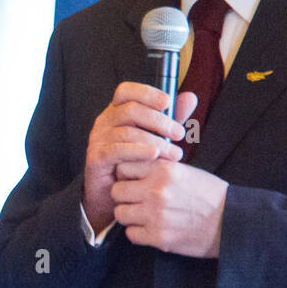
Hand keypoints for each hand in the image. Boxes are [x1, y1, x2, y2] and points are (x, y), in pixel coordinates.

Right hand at [82, 83, 197, 231]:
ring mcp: (98, 140)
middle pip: (130, 109)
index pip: (126, 91)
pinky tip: (155, 156)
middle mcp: (104, 122)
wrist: (112, 196)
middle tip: (180, 134)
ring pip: (127, 132)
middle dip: (159, 121)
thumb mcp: (156, 137)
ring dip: (155, 141)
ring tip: (175, 154)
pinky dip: (138, 152)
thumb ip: (170, 118)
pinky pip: (117, 151)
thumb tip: (190, 97)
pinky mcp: (96, 158)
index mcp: (117, 112)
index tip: (168, 102)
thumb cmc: (135, 163)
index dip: (146, 93)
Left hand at [111, 154, 228, 257]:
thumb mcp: (185, 171)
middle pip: (116, 191)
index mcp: (163, 170)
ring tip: (142, 215)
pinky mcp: (158, 237)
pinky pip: (131, 234)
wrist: (231, 222)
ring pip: (120, 214)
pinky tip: (150, 229)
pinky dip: (138, 233)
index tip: (133, 180)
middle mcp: (156, 191)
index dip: (126, 174)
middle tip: (135, 200)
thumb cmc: (209, 195)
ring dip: (129, 215)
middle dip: (124, 196)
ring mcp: (156, 215)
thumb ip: (158, 167)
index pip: (123, 167)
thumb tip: (133, 163)